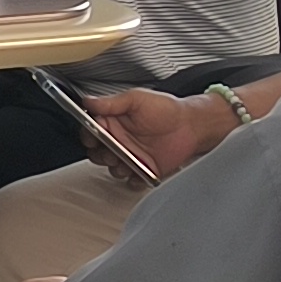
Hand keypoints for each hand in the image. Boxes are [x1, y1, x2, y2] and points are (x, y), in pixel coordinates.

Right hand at [94, 85, 228, 179]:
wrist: (192, 126)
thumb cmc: (167, 110)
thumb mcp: (137, 99)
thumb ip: (111, 102)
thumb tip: (88, 101)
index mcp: (114, 122)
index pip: (90, 131)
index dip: (88, 136)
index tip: (92, 137)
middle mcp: (120, 141)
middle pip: (97, 153)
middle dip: (101, 155)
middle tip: (111, 150)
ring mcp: (131, 157)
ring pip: (112, 169)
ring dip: (117, 167)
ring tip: (127, 160)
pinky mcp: (144, 171)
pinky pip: (132, 182)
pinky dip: (134, 180)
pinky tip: (140, 171)